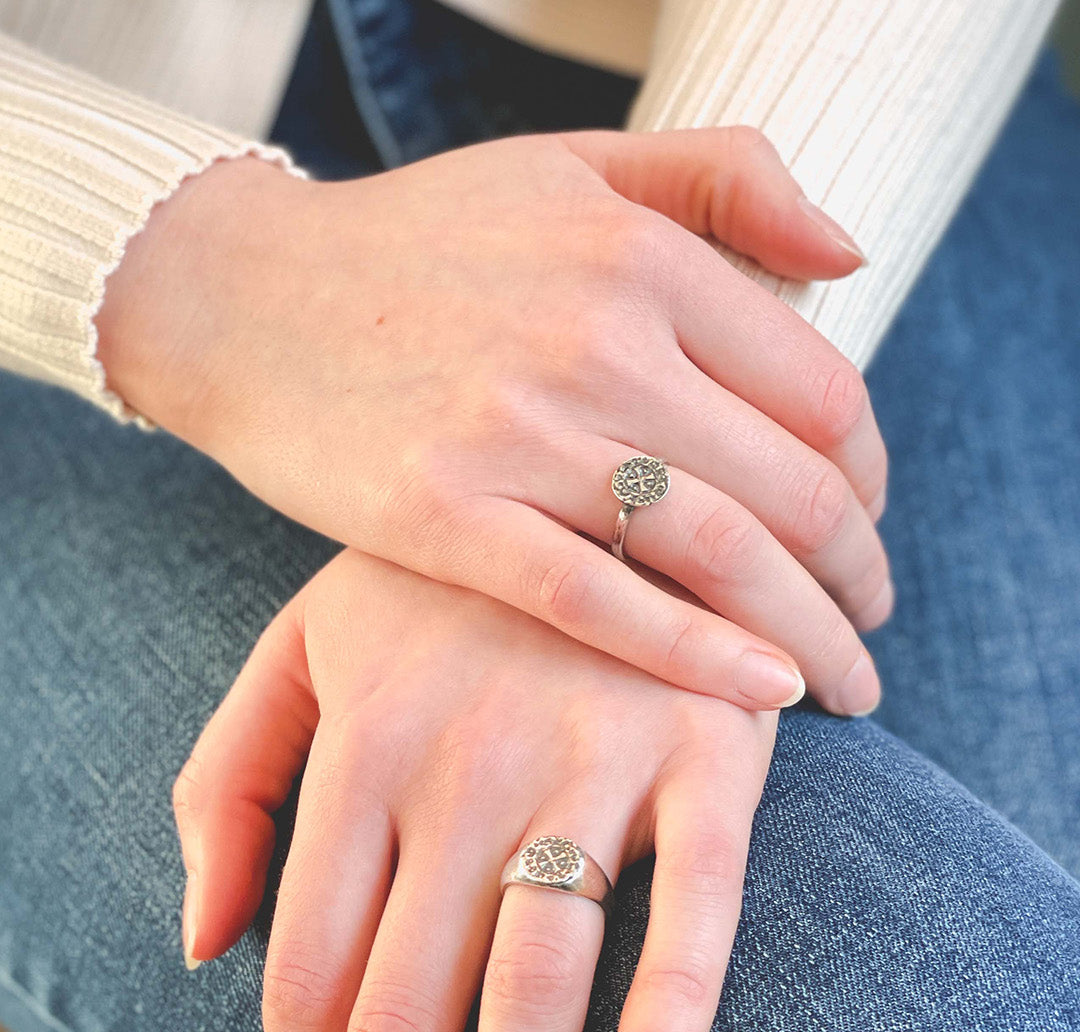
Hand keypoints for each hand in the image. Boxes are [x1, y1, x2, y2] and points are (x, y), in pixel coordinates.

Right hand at [100, 126, 887, 716]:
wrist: (240, 295)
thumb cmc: (417, 244)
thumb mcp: (572, 164)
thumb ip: (724, 177)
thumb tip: (851, 252)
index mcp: (641, 254)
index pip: (821, 391)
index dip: (869, 478)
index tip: (862, 530)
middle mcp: (596, 340)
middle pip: (791, 486)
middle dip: (859, 577)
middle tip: (870, 628)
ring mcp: (517, 433)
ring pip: (716, 551)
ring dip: (807, 633)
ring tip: (842, 686)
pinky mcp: (444, 516)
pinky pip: (600, 602)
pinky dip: (696, 656)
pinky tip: (761, 695)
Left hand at [172, 550, 777, 1031]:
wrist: (609, 468)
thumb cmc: (444, 586)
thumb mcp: (304, 644)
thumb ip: (224, 781)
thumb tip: (195, 945)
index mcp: (361, 745)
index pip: (309, 972)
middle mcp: (463, 765)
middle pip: (405, 1007)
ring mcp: (592, 755)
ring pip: (533, 979)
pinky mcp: (710, 752)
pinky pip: (697, 893)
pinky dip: (675, 998)